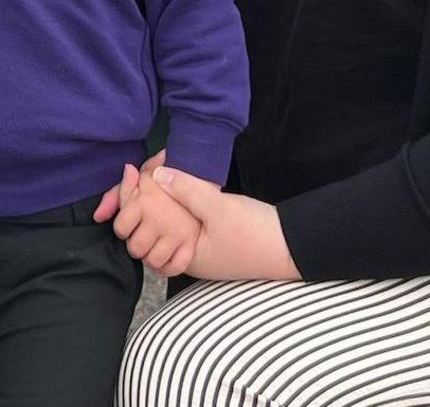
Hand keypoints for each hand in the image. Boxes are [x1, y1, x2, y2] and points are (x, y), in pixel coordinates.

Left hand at [99, 155, 200, 276]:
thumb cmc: (164, 180)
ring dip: (151, 256)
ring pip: (152, 261)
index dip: (123, 228)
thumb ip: (116, 195)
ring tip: (154, 245)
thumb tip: (98, 216)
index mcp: (144, 201)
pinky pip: (174, 268)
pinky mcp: (191, 244)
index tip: (131, 223)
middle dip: (136, 244)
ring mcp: (177, 233)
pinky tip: (166, 256)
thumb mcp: (139, 179)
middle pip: (135, 248)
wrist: (199, 177)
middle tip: (144, 234)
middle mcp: (159, 218)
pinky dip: (167, 267)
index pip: (120, 229)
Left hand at [138, 168, 297, 281]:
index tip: (135, 177)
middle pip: (153, 230)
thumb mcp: (221, 209)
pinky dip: (177, 206)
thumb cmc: (257, 234)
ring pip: (169, 225)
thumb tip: (158, 173)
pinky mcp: (212, 238)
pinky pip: (184, 223)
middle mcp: (189, 256)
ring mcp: (201, 248)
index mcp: (184, 257)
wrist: (294, 246)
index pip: (145, 236)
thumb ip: (190, 191)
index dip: (135, 207)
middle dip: (144, 204)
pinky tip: (178, 186)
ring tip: (156, 175)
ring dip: (160, 203)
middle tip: (142, 172)